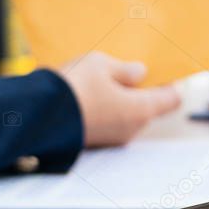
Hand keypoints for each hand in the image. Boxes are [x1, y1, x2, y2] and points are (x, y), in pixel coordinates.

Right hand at [57, 52, 180, 147]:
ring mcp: (114, 139)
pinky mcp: (96, 143)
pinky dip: (105, 110)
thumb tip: (140, 73)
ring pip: (127, 115)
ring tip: (100, 81)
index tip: (160, 72)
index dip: (169, 84)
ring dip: (120, 100)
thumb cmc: (74, 88)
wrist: (36, 117)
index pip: (172, 99)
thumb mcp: (101, 65)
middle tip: (123, 71)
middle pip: (149, 108)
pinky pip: (109, 123)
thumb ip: (125, 69)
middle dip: (140, 91)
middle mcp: (132, 129)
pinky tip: (88, 95)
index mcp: (142, 110)